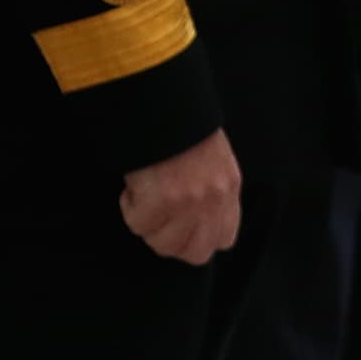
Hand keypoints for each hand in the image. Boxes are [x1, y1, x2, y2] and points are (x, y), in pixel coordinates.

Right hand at [120, 128, 240, 264]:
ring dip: (150, 223)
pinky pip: (138, 224)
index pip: (224, 239)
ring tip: (148, 192)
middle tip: (160, 216)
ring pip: (164, 244)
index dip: (200, 238)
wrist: (163, 106)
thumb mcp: (213, 162)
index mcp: (229, 186)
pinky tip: (137, 184)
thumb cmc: (184, 131)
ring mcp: (188, 203)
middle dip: (174, 241)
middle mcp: (214, 199)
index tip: (183, 227)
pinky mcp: (160, 201)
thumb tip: (198, 226)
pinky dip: (131, 206)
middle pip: (196, 253)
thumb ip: (212, 194)